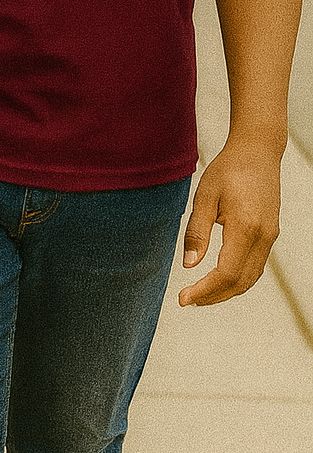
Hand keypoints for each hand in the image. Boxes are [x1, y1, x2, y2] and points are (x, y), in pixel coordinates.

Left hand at [178, 138, 282, 306]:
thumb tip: (189, 265)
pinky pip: (256, 266)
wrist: (257, 151)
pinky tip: (219, 278)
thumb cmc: (228, 169)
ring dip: (226, 291)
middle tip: (188, 301)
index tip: (183, 298)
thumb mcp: (204, 196)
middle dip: (214, 296)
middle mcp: (263, 237)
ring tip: (201, 294)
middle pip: (241, 282)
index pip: (226, 273)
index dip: (204, 290)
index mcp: (245, 228)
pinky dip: (238, 279)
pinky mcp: (270, 234)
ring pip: (251, 278)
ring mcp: (270, 236)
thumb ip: (197, 232)